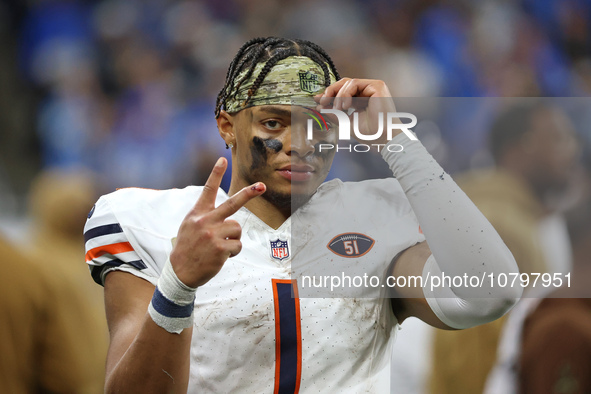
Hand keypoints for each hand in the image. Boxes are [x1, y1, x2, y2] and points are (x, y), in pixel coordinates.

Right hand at [170, 158, 265, 287]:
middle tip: (262, 186)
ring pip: (237, 228)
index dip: (215, 174)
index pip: (208, 190)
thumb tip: (227, 216)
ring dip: (233, 238)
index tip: (222, 160)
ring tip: (220, 245)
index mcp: (198, 214)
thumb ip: (205, 216)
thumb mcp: (189, 226)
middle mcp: (206, 221)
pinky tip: (220, 255)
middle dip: (249, 194)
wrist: (180, 271)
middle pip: (232, 204)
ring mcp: (213, 234)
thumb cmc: (187, 247)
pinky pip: (237, 245)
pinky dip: (233, 251)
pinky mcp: (220, 248)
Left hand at [315, 78, 398, 143]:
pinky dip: (345, 93)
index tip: (317, 100)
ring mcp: (372, 87)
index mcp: (361, 99)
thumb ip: (334, 113)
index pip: (342, 91)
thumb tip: (319, 106)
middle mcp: (367, 91)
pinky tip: (345, 106)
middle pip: (343, 83)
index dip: (329, 94)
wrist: (383, 138)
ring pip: (347, 82)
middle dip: (330, 91)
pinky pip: (354, 83)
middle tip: (321, 101)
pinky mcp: (377, 85)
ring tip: (338, 109)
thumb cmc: (370, 134)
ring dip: (338, 96)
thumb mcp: (346, 122)